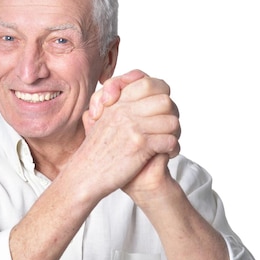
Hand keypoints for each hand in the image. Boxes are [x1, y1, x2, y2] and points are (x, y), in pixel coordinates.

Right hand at [81, 70, 179, 198]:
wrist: (85, 176)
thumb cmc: (95, 153)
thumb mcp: (101, 121)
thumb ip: (116, 105)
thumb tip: (136, 91)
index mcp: (117, 103)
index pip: (150, 84)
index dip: (161, 95)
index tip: (160, 111)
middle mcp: (125, 111)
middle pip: (166, 101)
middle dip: (171, 116)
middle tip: (168, 129)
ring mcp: (133, 127)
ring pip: (172, 121)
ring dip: (175, 134)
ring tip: (168, 143)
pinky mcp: (140, 146)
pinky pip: (170, 140)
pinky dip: (173, 149)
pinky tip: (167, 154)